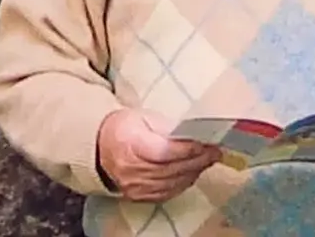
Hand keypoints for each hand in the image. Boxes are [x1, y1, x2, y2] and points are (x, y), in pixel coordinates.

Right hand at [97, 108, 220, 202]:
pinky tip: (193, 170)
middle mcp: (132, 170)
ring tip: (209, 159)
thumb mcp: (142, 117)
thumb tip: (192, 134)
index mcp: (130, 144)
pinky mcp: (141, 197)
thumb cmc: (123, 128)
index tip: (206, 142)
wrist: (100, 148)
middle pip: (172, 168)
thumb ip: (167, 126)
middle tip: (215, 150)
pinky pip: (169, 192)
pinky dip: (184, 181)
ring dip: (194, 171)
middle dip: (197, 159)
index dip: (188, 149)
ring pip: (174, 182)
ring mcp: (136, 187)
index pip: (165, 151)